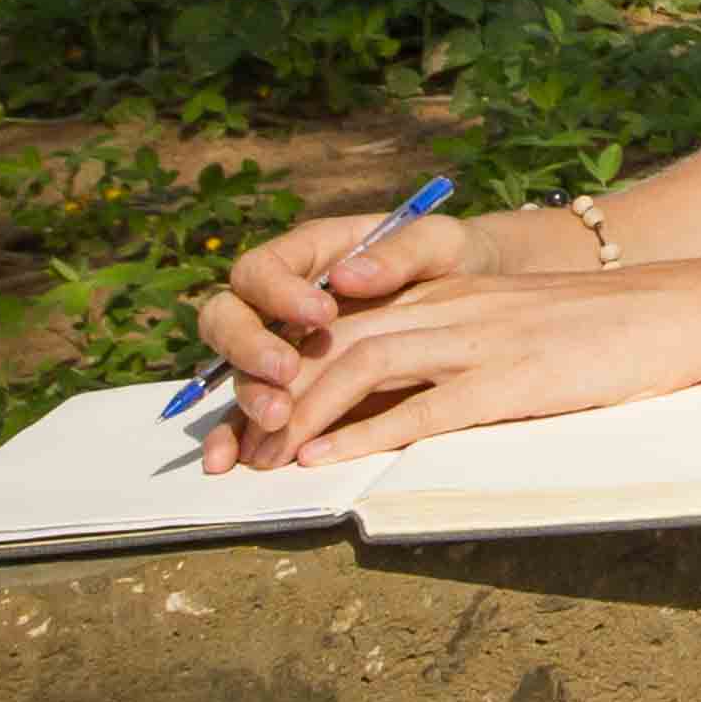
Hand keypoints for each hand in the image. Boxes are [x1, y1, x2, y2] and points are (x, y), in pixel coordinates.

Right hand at [188, 201, 520, 469]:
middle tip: (286, 372)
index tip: (322, 314)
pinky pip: (245, 408)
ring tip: (278, 419)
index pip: (263, 269)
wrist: (472, 294)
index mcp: (307, 254)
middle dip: (249, 347)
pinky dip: (233, 433)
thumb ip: (402, 251)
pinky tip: (229, 457)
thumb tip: (347, 276)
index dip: (280, 292)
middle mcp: (279, 299)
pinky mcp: (287, 386)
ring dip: (247, 396)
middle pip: (228, 317)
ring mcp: (278, 343)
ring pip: (235, 368)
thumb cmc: (452, 259)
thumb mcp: (439, 244)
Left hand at [205, 253, 700, 473]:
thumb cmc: (610, 330)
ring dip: (300, 416)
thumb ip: (458, 347)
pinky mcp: (512, 378)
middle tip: (234, 452)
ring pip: (361, 367)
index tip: (246, 420)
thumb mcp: (519, 325)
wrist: (686, 309)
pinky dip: (362, 436)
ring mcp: (482, 339)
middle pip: (334, 344)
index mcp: (452, 293)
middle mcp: (454, 307)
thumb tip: (396, 401)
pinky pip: (422, 407)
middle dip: (272, 399)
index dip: (283, 372)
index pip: (342, 324)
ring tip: (263, 461)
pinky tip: (325, 461)